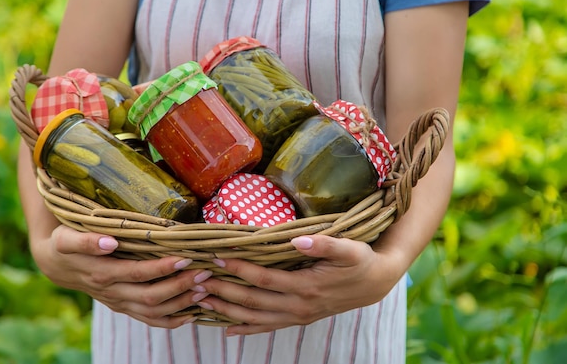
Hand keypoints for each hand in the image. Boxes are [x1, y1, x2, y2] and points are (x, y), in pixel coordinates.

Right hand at [33, 225, 211, 327]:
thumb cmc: (66, 243)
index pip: (138, 274)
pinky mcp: (124, 307)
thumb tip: (109, 242)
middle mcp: (113, 293)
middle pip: (151, 297)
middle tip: (204, 273)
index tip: (185, 258)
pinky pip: (150, 320)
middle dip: (180, 286)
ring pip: (154, 312)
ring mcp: (120, 303)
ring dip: (181, 304)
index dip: (162, 268)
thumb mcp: (67, 237)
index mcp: (102, 274)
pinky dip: (172, 320)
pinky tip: (192, 313)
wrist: (57, 264)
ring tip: (205, 291)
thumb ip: (86, 240)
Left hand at [195, 235, 405, 334]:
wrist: (375, 283)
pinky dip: (247, 328)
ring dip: (227, 311)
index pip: (263, 278)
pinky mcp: (298, 319)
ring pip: (255, 317)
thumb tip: (298, 240)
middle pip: (252, 300)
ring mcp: (297, 316)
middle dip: (222, 291)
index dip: (238, 268)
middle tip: (196, 281)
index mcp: (306, 287)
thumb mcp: (349, 248)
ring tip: (201, 302)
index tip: (216, 256)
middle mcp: (298, 306)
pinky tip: (229, 329)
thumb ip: (324, 244)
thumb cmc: (360, 260)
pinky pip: (267, 327)